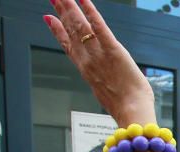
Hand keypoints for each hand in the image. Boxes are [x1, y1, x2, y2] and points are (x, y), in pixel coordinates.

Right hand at [44, 1, 154, 125]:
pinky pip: (100, 27)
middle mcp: (88, 60)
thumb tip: (104, 82)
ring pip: (80, 26)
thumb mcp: (107, 93)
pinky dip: (91, 12)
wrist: (131, 112)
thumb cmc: (125, 107)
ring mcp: (99, 54)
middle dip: (62, 12)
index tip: (48, 18)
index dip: (57, 30)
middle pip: (71, 31)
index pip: (67, 45)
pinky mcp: (113, 50)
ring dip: (71, 8)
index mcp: (86, 70)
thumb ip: (102, 81)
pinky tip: (84, 0)